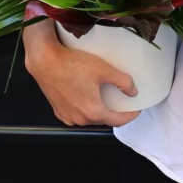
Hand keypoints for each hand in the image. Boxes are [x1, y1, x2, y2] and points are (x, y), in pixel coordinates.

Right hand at [23, 19, 141, 125]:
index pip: (119, 121)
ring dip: (100, 111)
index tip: (137, 110)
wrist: (45, 61)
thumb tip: (132, 91)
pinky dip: (86, 108)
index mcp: (93, 111)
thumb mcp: (104, 69)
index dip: (131, 115)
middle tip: (124, 102)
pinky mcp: (59, 110)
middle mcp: (79, 118)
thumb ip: (123, 82)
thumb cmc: (70, 65)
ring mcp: (68, 116)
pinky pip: (77, 114)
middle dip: (116, 113)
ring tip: (107, 98)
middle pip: (104, 120)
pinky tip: (88, 96)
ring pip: (90, 118)